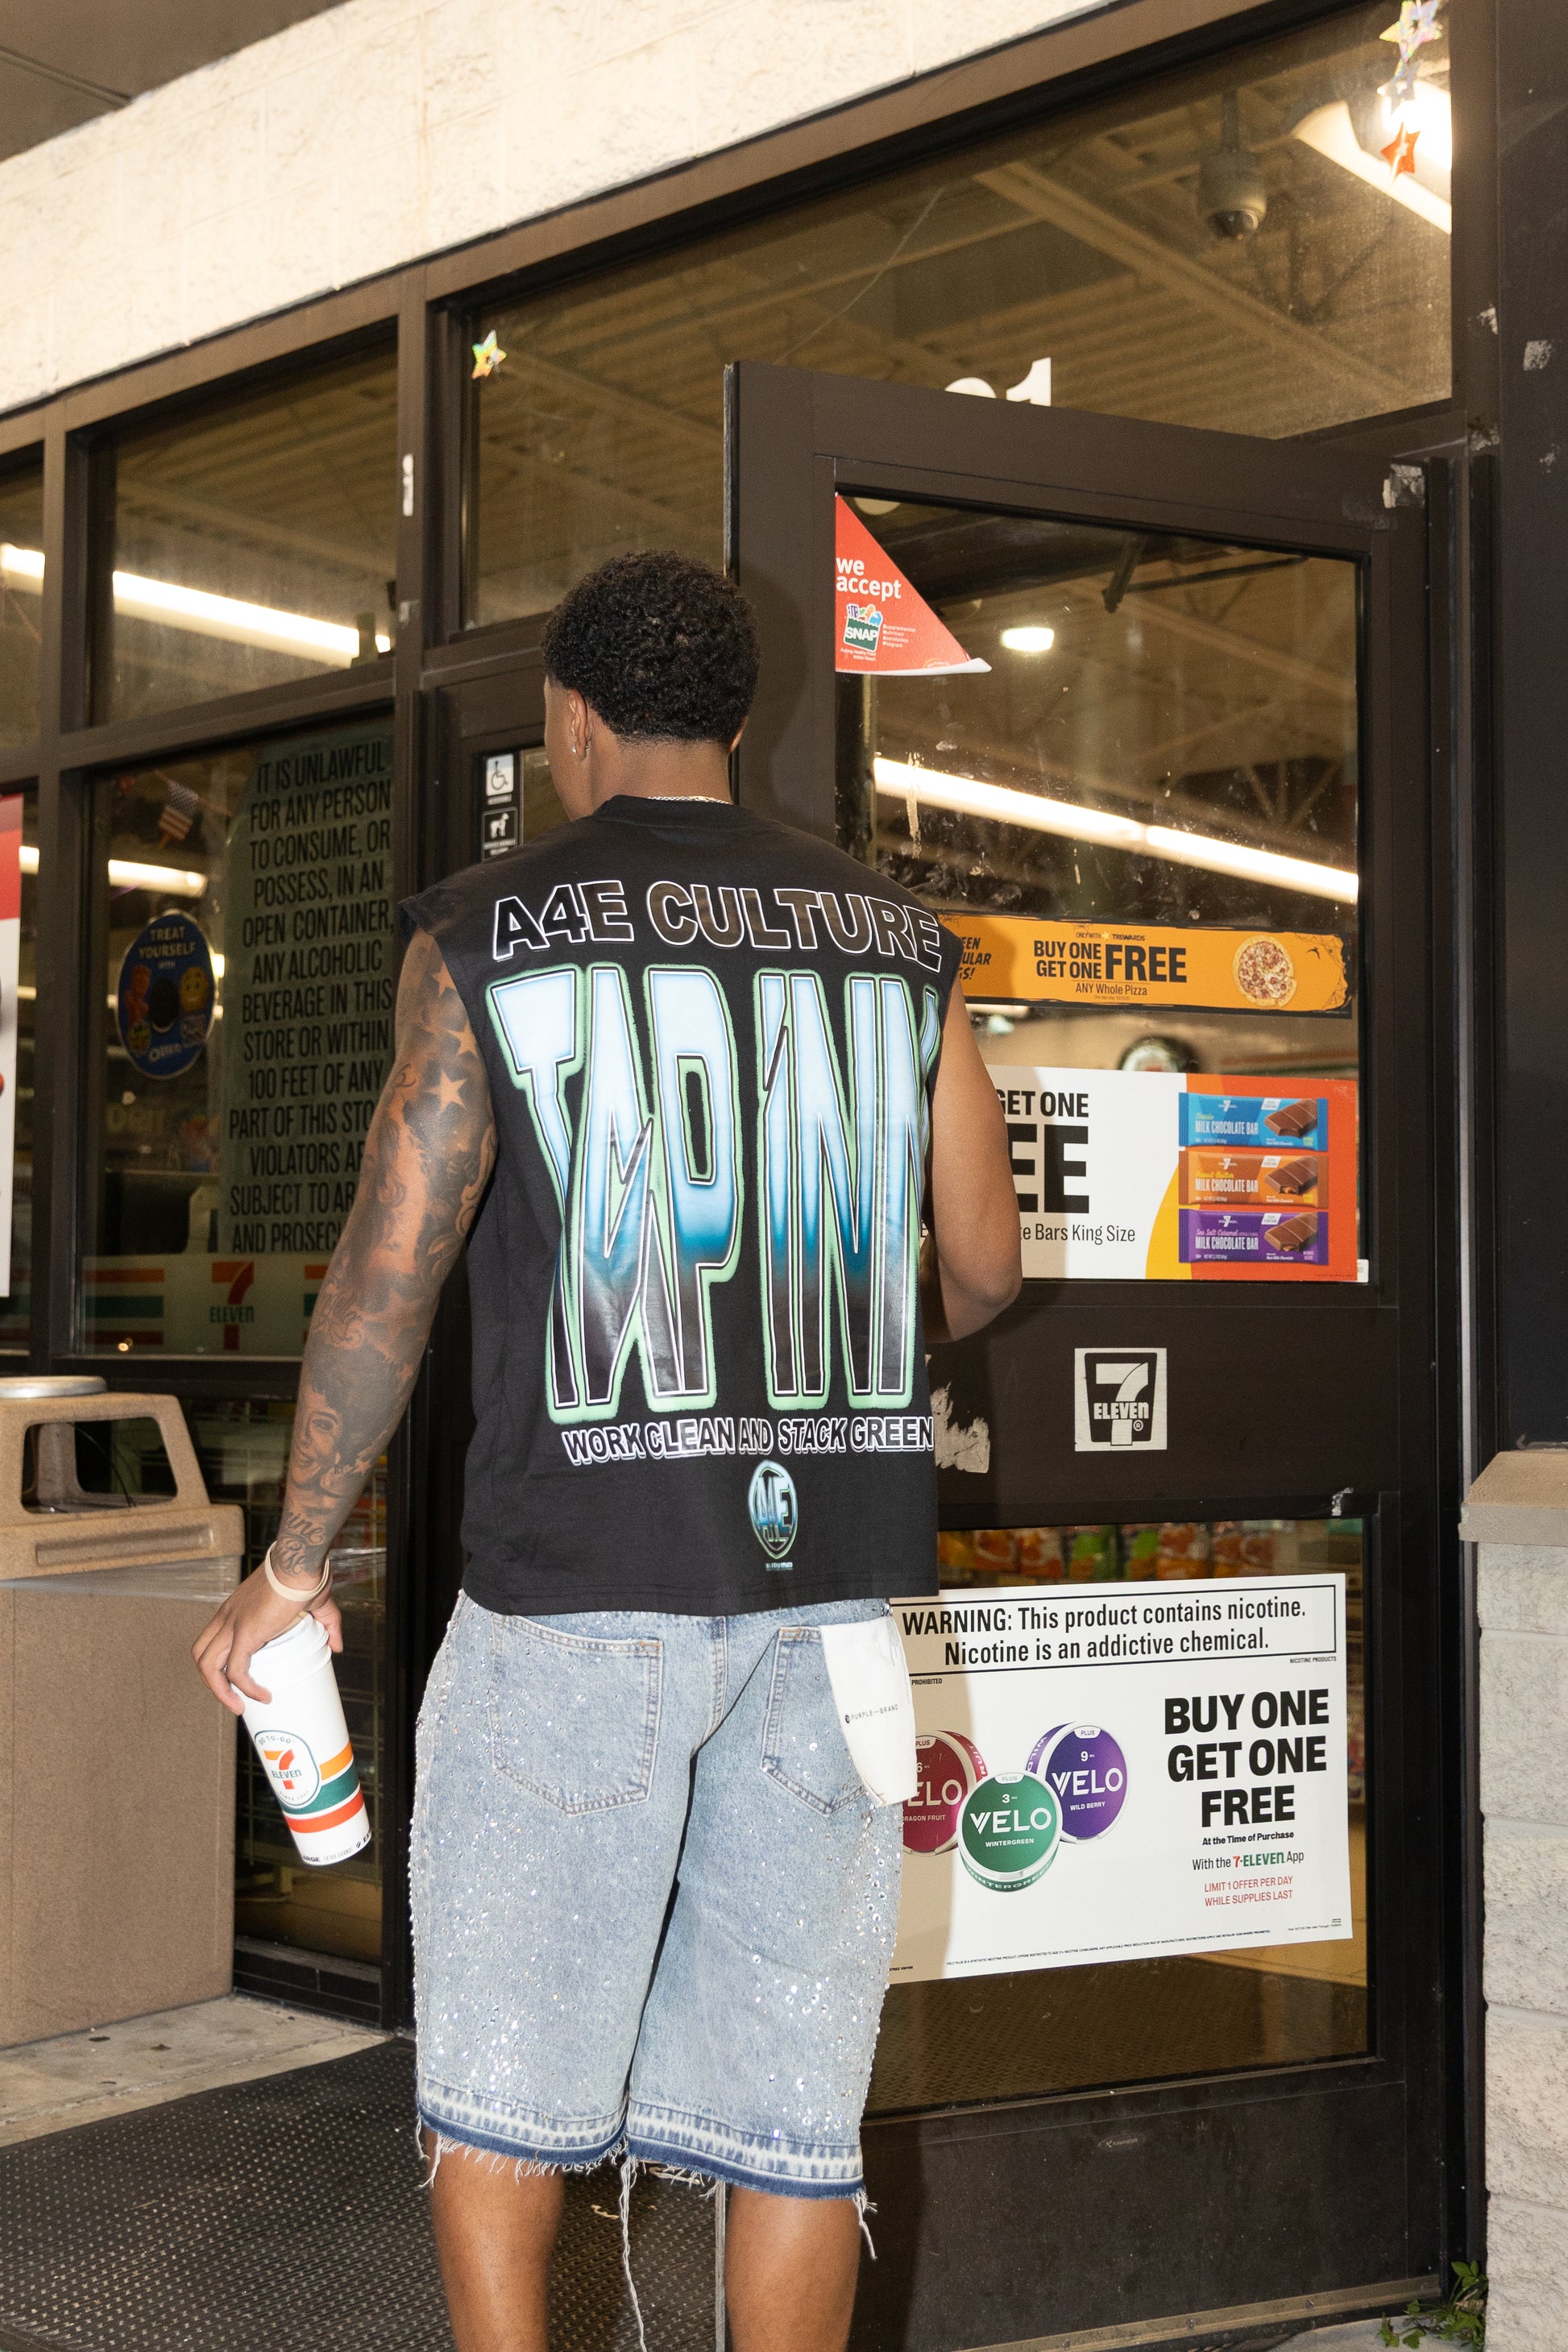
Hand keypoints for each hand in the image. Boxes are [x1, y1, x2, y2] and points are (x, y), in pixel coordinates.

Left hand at [192, 1565, 342, 1716]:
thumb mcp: (315, 1602)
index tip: (239, 1681)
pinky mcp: (246, 1633)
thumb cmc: (306, 1574)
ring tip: (240, 1707)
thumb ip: (327, 1624)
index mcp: (234, 1610)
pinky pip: (236, 1670)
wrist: (301, 1563)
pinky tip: (262, 1696)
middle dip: (212, 1681)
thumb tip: (337, 1646)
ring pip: (208, 1666)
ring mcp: (233, 1625)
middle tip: (233, 1699)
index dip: (219, 1664)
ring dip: (220, 1692)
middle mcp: (227, 1617)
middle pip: (201, 1654)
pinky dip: (246, 1688)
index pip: (211, 1641)